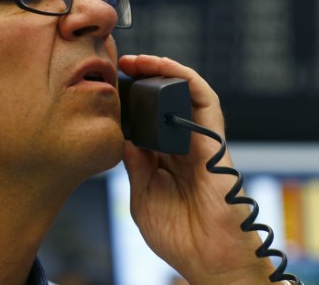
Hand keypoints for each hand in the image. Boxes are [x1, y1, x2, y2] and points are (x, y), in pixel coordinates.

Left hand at [118, 54, 275, 283]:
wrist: (211, 258)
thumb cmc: (179, 236)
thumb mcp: (142, 196)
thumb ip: (134, 163)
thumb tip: (121, 133)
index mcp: (164, 160)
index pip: (144, 120)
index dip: (126, 102)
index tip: (104, 87)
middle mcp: (182, 145)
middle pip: (162, 102)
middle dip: (140, 79)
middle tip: (116, 64)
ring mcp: (199, 141)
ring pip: (184, 93)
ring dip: (162, 71)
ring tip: (136, 60)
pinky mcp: (215, 140)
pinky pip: (206, 100)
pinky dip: (186, 78)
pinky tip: (164, 67)